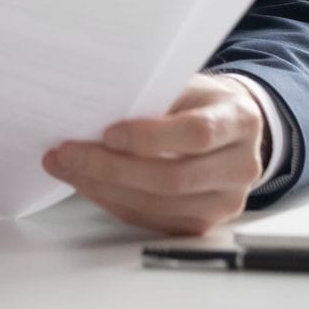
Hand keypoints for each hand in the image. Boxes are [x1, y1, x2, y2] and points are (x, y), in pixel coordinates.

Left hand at [41, 73, 266, 234]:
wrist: (230, 128)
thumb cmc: (201, 101)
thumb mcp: (186, 85)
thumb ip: (153, 97)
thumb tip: (94, 108)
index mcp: (239, 121)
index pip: (196, 134)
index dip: (149, 137)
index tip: (107, 132)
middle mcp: (240, 167)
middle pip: (173, 178)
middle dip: (112, 168)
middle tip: (68, 152)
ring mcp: (225, 202)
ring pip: (157, 206)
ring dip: (104, 188)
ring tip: (67, 166)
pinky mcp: (203, 223)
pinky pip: (151, 220)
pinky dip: (114, 201)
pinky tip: (88, 182)